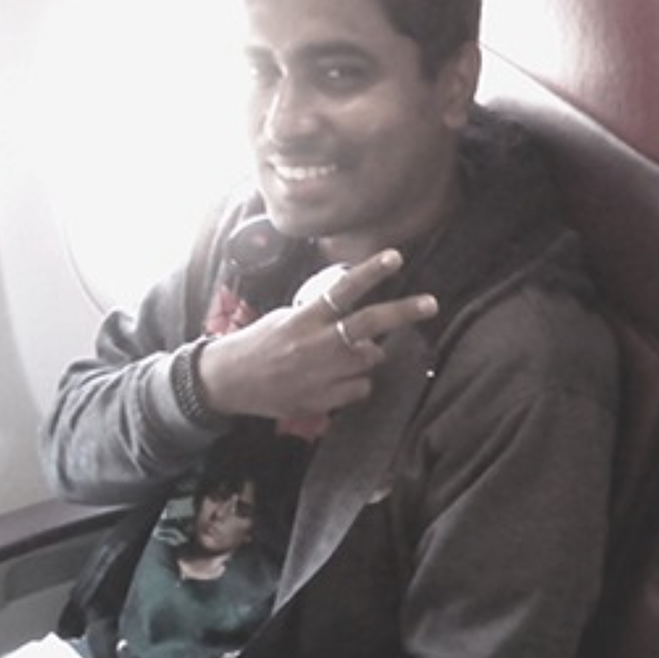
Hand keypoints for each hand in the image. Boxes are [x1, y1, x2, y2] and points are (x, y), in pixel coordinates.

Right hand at [197, 249, 437, 420]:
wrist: (228, 381)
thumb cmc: (257, 344)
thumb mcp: (284, 318)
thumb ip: (319, 314)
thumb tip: (350, 308)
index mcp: (304, 319)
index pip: (342, 290)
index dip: (371, 272)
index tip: (395, 257)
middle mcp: (316, 344)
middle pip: (369, 324)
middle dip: (404, 312)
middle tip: (430, 304)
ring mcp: (321, 374)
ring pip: (370, 359)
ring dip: (368, 354)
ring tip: (346, 355)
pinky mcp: (322, 400)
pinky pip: (359, 389)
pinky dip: (356, 383)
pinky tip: (336, 380)